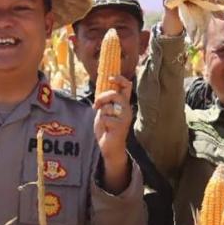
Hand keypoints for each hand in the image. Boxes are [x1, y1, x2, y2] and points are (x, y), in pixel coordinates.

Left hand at [93, 76, 133, 192]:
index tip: (110, 78)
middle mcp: (127, 109)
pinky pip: (105, 118)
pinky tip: (106, 129)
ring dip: (101, 113)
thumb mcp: (104, 111)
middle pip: (115, 94)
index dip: (119, 79)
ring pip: (108, 107)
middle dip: (102, 97)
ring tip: (103, 121)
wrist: (110, 147)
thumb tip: (100, 89)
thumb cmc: (107, 128)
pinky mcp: (120, 126)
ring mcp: (125, 117)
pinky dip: (101, 123)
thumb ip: (105, 101)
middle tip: (96, 105)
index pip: (126, 86)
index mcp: (124, 103)